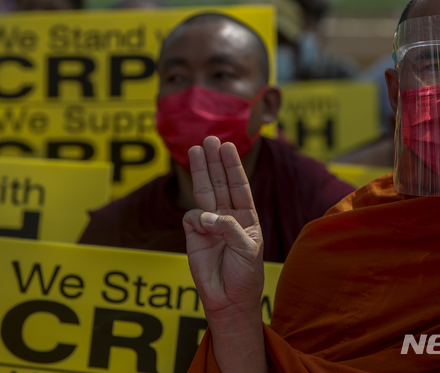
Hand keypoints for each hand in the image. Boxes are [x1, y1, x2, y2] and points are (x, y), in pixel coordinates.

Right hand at [182, 136, 264, 317]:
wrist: (229, 301)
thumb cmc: (245, 276)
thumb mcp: (247, 249)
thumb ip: (228, 228)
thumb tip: (204, 215)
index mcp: (246, 217)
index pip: (239, 186)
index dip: (233, 166)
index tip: (228, 146)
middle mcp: (227, 217)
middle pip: (220, 183)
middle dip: (215, 162)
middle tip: (209, 139)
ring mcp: (209, 225)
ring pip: (204, 192)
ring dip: (200, 172)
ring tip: (195, 150)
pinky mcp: (193, 235)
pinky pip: (191, 218)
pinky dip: (196, 218)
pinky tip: (202, 226)